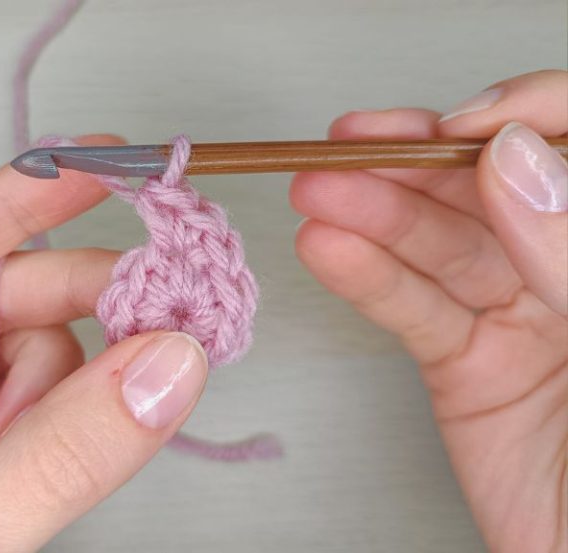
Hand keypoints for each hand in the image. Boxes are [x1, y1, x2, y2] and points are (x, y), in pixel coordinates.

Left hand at [0, 135, 207, 551]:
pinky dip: (88, 413)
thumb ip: (51, 461)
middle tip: (172, 298)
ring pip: (44, 349)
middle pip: (6, 293)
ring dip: (92, 373)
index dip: (20, 196)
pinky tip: (91, 435)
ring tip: (119, 402)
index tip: (100, 161)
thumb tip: (163, 370)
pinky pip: (55, 400)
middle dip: (94, 295)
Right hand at [291, 70, 566, 551]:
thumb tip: (515, 164)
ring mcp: (519, 315)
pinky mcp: (468, 364)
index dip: (521, 118)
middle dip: (414, 162)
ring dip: (372, 215)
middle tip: (354, 144)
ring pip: (440, 248)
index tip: (468, 128)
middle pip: (489, 190)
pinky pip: (415, 312)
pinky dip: (367, 280)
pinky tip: (329, 250)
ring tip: (318, 191)